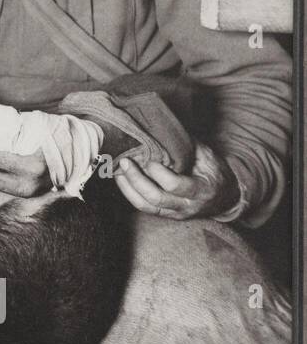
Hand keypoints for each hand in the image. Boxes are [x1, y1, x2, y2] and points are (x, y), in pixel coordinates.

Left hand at [112, 142, 239, 219]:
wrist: (225, 196)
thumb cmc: (215, 171)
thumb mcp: (207, 156)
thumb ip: (186, 146)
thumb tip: (161, 129)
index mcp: (201, 190)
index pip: (176, 185)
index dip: (159, 173)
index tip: (150, 160)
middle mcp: (188, 206)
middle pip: (156, 198)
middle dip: (137, 179)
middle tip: (125, 162)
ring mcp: (175, 213)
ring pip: (145, 206)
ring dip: (128, 188)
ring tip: (118, 169)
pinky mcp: (165, 215)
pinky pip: (143, 207)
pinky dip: (130, 193)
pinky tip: (122, 179)